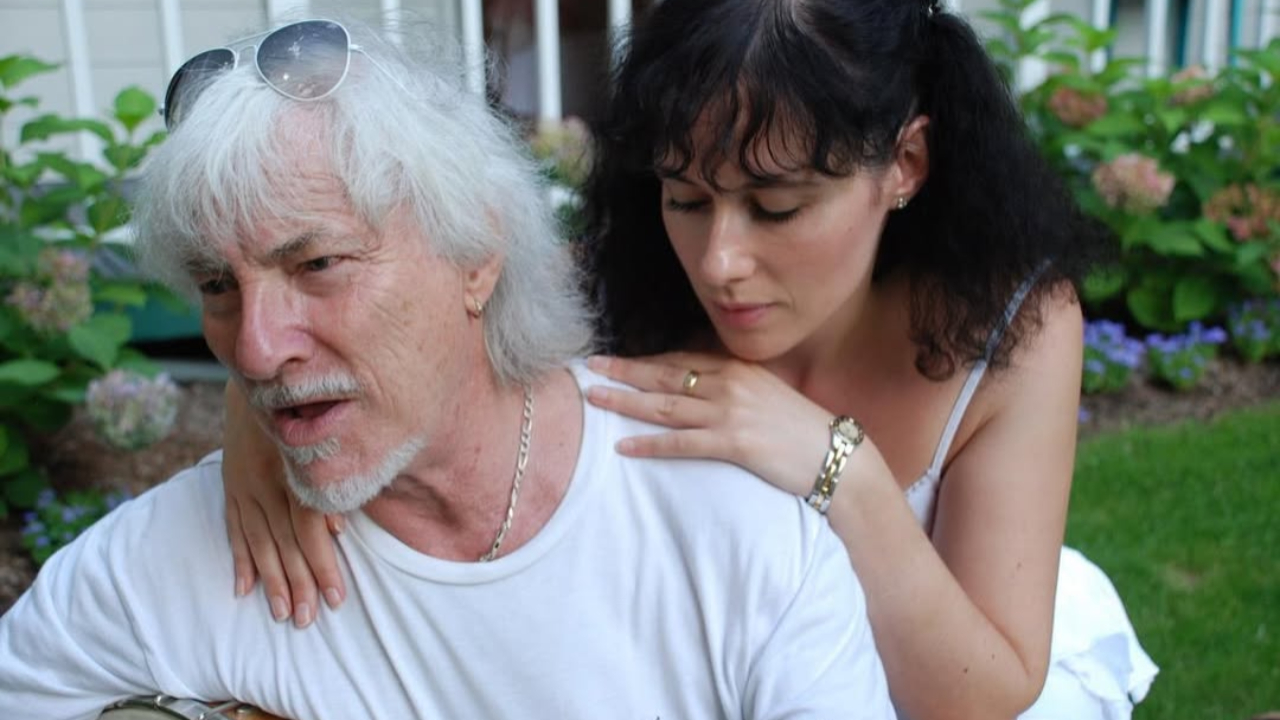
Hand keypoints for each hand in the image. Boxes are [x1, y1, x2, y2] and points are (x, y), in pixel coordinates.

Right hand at [222, 381, 345, 627]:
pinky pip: (234, 528)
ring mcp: (243, 485)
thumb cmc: (309, 409)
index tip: (335, 598)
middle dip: (297, 585)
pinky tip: (244, 588)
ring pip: (258, 542)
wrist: (261, 377)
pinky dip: (240, 559)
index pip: (309, 530)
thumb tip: (341, 528)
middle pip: (283, 544)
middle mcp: (265, 483)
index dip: (323, 565)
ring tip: (281, 613)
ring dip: (271, 581)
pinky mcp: (231, 484)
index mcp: (292, 472)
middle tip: (306, 621)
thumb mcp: (325, 436)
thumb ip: (332, 480)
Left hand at [584, 352, 832, 496]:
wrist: (836, 454)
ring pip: (666, 404)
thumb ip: (734, 386)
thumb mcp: (765, 393)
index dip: (644, 360)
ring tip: (595, 399)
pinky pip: (681, 443)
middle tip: (589, 367)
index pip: (680, 359)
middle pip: (665, 374)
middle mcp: (729, 384)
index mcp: (736, 368)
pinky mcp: (734, 443)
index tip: (616, 360)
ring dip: (626, 402)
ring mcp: (730, 412)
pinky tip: (623, 445)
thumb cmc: (801, 428)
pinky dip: (650, 443)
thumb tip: (702, 388)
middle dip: (624, 371)